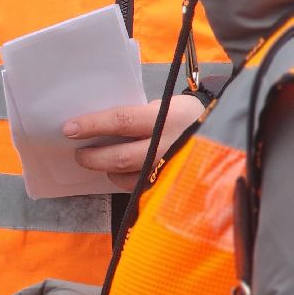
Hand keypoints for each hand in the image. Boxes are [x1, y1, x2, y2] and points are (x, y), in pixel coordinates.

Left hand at [65, 92, 203, 190]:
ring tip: (95, 162)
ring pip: (129, 178)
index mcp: (168, 118)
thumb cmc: (187, 117)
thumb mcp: (166, 106)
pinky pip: (141, 188)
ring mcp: (173, 170)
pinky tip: (116, 173)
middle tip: (78, 153)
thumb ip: (138, 115)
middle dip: (93, 157)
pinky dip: (124, 181)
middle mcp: (171, 146)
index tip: (68, 128)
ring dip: (107, 171)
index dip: (92, 125)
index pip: (122, 120)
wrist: (225, 135)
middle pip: (121, 157)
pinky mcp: (173, 186)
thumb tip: (99, 124)